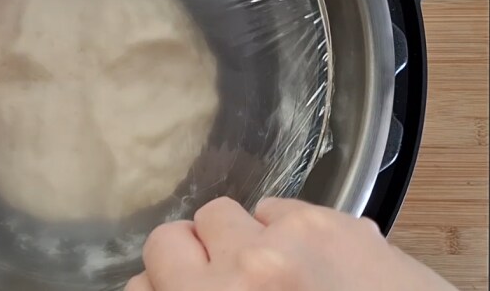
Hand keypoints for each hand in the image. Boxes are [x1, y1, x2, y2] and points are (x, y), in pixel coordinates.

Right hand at [127, 197, 457, 290]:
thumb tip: (162, 290)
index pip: (148, 272)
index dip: (165, 285)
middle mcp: (245, 270)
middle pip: (178, 234)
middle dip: (196, 259)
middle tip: (226, 285)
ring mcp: (295, 242)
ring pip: (229, 212)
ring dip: (240, 239)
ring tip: (272, 273)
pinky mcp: (341, 225)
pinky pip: (283, 207)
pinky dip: (288, 230)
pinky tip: (312, 265)